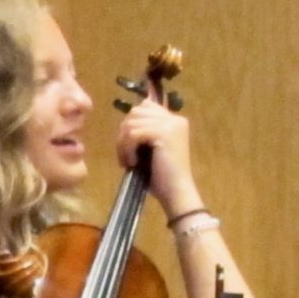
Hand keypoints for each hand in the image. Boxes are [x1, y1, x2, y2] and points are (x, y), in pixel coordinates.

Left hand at [114, 96, 201, 215]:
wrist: (175, 191)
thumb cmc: (161, 175)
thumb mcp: (150, 149)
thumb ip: (142, 132)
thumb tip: (126, 122)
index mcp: (174, 121)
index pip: (145, 107)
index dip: (130, 124)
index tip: (129, 145)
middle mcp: (175, 119)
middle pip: (135, 112)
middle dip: (123, 134)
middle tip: (124, 155)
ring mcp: (171, 125)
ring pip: (131, 123)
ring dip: (123, 144)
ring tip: (128, 161)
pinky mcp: (164, 133)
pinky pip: (133, 134)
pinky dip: (127, 149)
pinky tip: (132, 163)